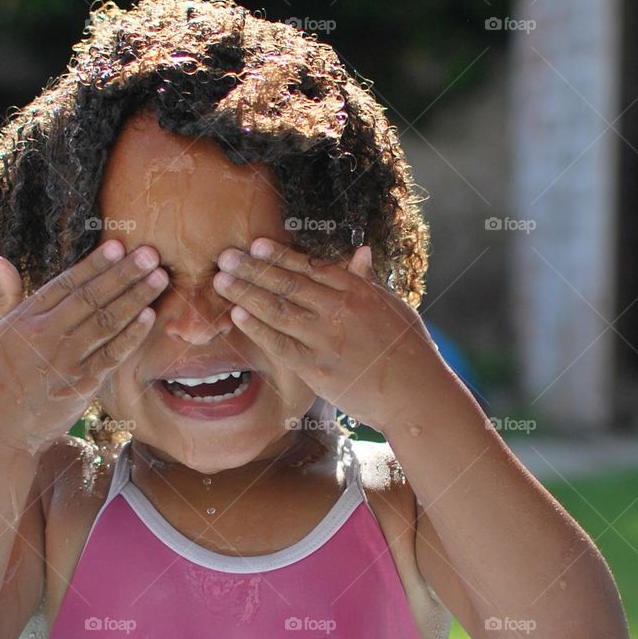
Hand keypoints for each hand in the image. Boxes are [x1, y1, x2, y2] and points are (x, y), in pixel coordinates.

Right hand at [0, 240, 166, 454]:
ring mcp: (66, 360)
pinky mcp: (82, 384)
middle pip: (91, 298)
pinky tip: (150, 316)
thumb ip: (3, 293)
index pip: (66, 283)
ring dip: (135, 298)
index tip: (118, 245)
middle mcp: (47, 335)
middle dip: (123, 274)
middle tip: (151, 253)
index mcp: (26, 318)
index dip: (95, 264)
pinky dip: (131, 335)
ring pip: (106, 322)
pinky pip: (112, 355)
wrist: (0, 429)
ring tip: (159, 277)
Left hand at [213, 238, 437, 429]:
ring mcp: (326, 338)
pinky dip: (256, 328)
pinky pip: (279, 343)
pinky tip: (236, 315)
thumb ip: (368, 281)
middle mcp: (339, 309)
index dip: (280, 255)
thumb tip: (360, 252)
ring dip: (246, 293)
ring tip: (221, 281)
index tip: (255, 244)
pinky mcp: (316, 367)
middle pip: (287, 283)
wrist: (417, 394)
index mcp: (358, 291)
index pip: (311, 267)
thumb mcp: (393, 306)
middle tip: (225, 256)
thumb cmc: (409, 351)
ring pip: (278, 309)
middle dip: (252, 268)